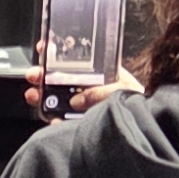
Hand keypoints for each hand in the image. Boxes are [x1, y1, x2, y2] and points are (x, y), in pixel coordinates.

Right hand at [23, 51, 143, 121]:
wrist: (144, 130)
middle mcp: (87, 87)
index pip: (76, 58)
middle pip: (59, 77)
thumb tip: (76, 100)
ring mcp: (80, 105)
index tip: (45, 48)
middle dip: (43, 74)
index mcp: (100, 73)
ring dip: (41, 95)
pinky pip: (59, 118)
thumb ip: (100, 92)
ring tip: (33, 95)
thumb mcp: (123, 91)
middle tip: (34, 75)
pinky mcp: (76, 122)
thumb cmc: (138, 104)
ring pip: (55, 97)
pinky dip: (51, 119)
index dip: (58, 52)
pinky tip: (50, 118)